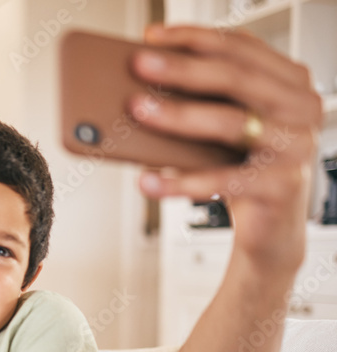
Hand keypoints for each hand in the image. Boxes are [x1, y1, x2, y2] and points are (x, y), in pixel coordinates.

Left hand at [131, 24, 320, 269]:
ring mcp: (295, 146)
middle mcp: (300, 108)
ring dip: (177, 115)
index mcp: (289, 82)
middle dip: (182, 68)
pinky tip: (147, 179)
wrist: (271, 229)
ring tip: (136, 110)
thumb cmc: (242, 169)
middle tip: (138, 64)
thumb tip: (139, 90)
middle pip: (235, 77)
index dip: (194, 38)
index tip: (151, 37)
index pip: (241, 47)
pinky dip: (181, 181)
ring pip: (230, 122)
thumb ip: (202, 103)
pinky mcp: (280, 186)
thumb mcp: (225, 129)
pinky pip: (223, 180)